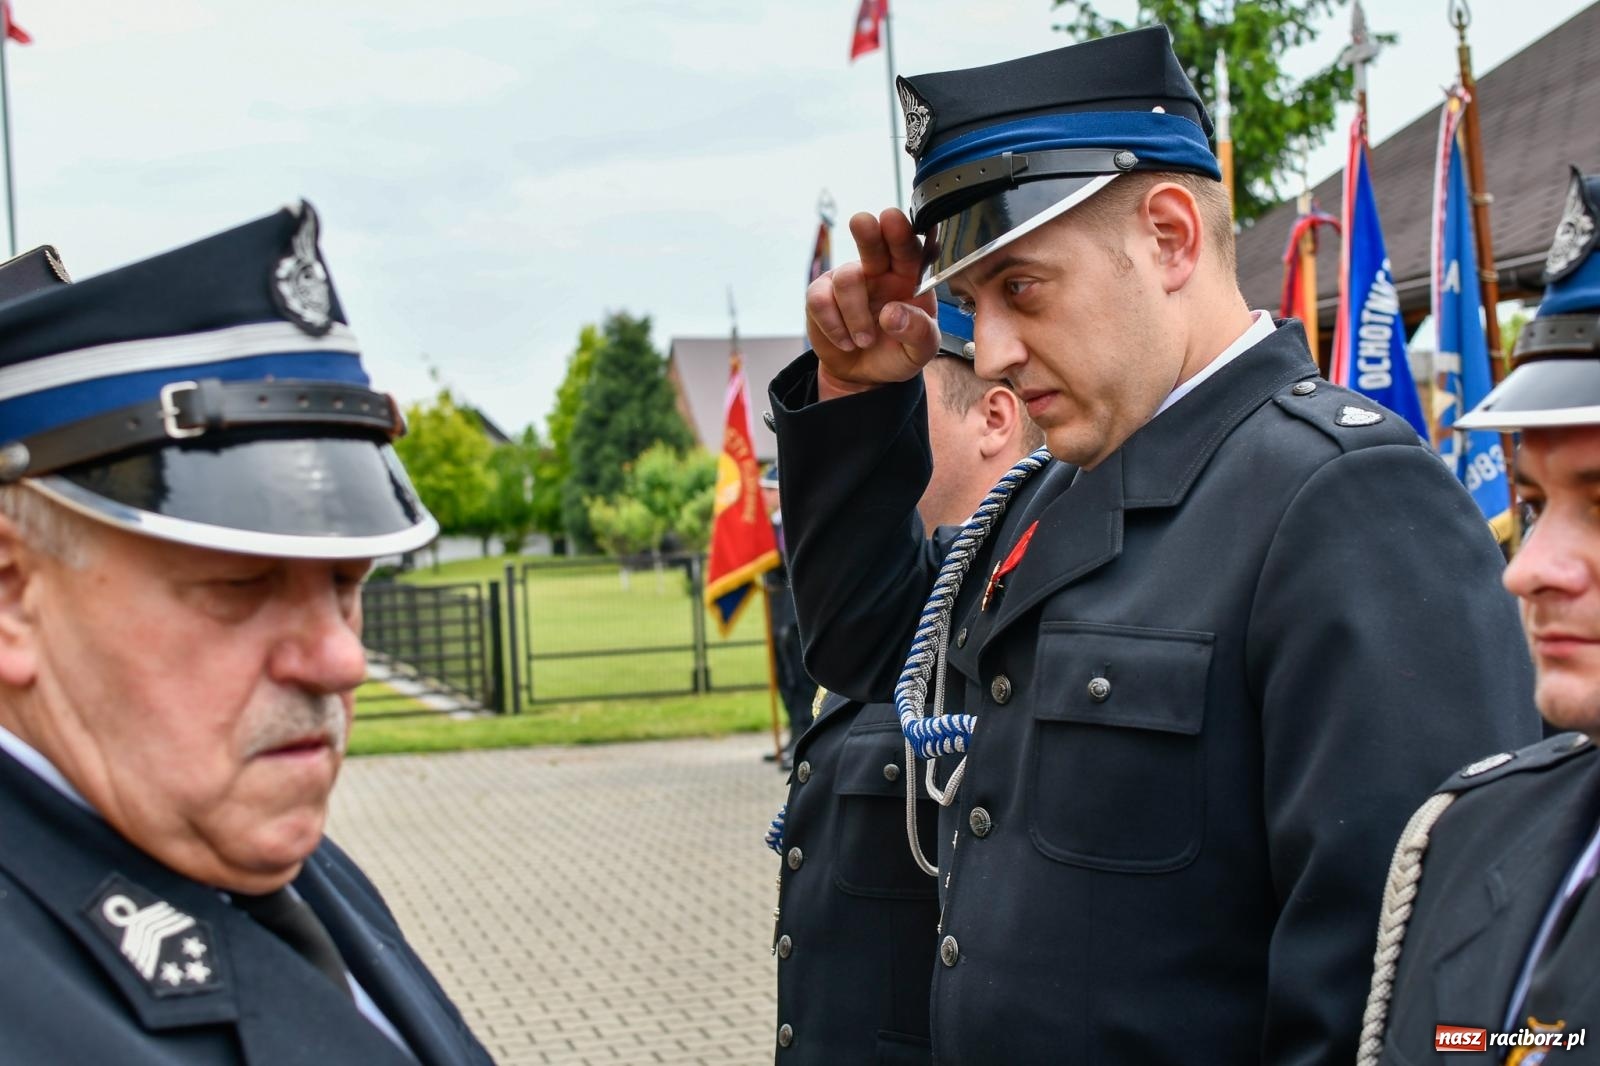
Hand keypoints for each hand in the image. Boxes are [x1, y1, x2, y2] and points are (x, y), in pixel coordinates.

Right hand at [806, 209, 939, 399]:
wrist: (864, 374)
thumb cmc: (896, 353)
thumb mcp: (921, 352)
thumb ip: (918, 333)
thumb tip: (892, 314)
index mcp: (909, 277)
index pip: (909, 249)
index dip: (902, 233)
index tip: (895, 221)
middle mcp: (878, 271)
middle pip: (872, 241)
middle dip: (867, 232)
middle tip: (863, 224)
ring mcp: (848, 279)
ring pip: (847, 279)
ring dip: (856, 317)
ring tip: (864, 340)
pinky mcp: (821, 294)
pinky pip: (820, 300)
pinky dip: (834, 326)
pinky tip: (846, 341)